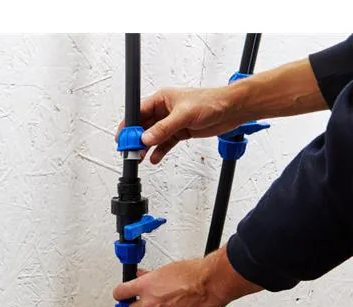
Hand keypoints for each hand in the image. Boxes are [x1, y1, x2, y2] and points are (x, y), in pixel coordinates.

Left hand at [112, 247, 261, 306]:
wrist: (212, 283)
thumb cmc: (194, 274)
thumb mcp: (165, 270)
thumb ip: (149, 276)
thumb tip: (142, 276)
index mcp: (145, 286)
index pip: (120, 293)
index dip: (121, 295)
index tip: (123, 296)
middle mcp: (150, 302)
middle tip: (147, 302)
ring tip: (168, 305)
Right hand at [115, 86, 244, 163]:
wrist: (231, 110)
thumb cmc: (211, 102)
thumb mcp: (184, 114)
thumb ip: (164, 128)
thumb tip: (147, 138)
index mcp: (162, 99)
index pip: (138, 112)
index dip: (128, 126)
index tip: (123, 138)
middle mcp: (164, 110)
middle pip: (143, 126)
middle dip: (135, 139)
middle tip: (130, 151)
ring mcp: (171, 122)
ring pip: (152, 136)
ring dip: (146, 147)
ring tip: (140, 157)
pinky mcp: (180, 132)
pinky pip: (164, 143)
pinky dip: (158, 151)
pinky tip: (154, 158)